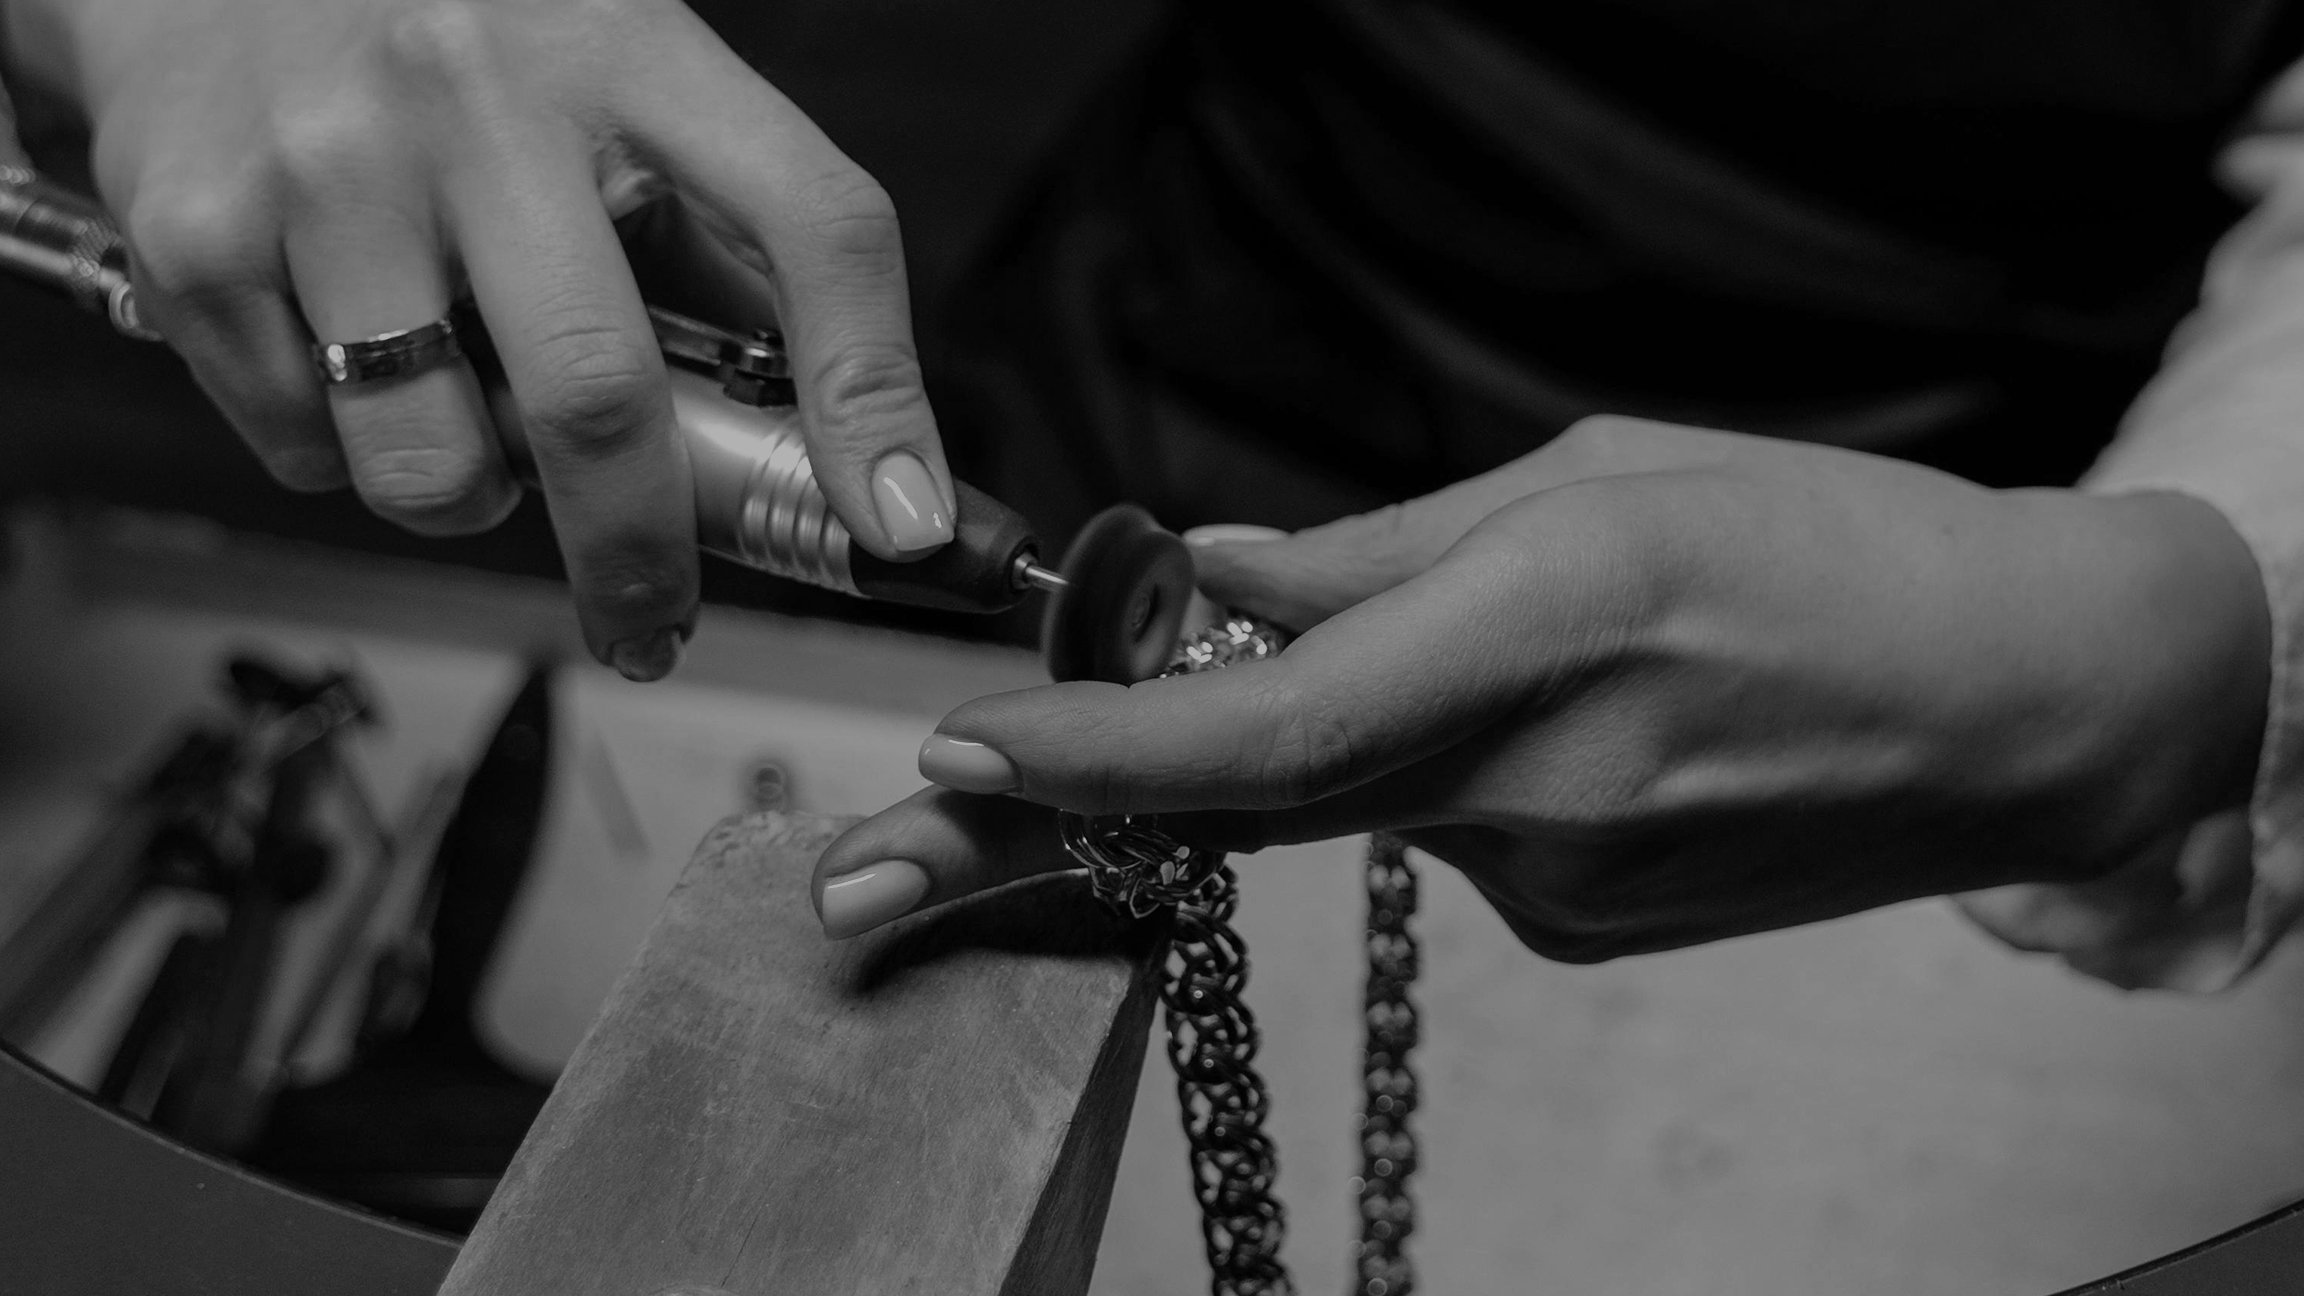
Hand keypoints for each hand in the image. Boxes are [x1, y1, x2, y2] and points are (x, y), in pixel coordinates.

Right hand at [5, 0, 953, 677]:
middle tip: (650, 621)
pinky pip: (305, 444)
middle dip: (639, 557)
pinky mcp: (195, 230)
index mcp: (632, 51)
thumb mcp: (613, 74)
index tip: (903, 525)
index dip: (875, 393)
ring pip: (432, 462)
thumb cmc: (453, 36)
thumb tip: (833, 437)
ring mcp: (329, 164)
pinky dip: (340, 448)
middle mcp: (478, 96)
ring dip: (466, 495)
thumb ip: (715, 230)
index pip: (812, 222)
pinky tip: (340, 348)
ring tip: (455, 413)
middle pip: (598, 397)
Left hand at [811, 418, 2271, 955]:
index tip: (955, 752)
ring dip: (1341, 735)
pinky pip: (1446, 837)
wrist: (2022, 711)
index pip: (1268, 734)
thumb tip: (1216, 577)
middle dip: (1052, 824)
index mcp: (1542, 630)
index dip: (1094, 757)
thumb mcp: (1604, 478)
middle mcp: (1532, 788)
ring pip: (1361, 800)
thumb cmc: (1833, 548)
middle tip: (868, 868)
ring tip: (1558, 647)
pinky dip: (1443, 772)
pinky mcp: (1579, 937)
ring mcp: (1554, 888)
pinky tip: (1595, 720)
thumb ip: (1383, 547)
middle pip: (1245, 806)